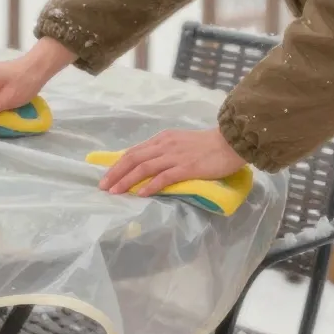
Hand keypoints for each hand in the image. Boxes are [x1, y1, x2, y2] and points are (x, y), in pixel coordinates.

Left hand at [99, 128, 246, 195]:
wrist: (230, 142)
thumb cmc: (206, 145)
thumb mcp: (179, 143)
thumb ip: (163, 152)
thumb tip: (146, 166)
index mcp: (162, 139)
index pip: (134, 151)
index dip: (117, 165)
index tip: (106, 177)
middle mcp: (164, 145)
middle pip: (134, 158)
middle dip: (116, 173)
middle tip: (103, 187)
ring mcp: (175, 156)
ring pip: (144, 167)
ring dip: (127, 180)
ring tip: (116, 192)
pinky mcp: (187, 168)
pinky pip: (164, 177)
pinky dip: (151, 185)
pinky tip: (142, 194)